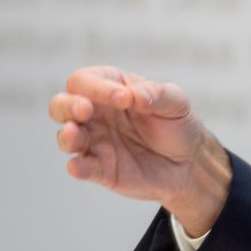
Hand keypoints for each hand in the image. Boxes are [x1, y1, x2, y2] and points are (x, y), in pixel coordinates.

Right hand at [49, 66, 230, 235]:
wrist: (189, 162)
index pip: (86, 81)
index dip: (97, 87)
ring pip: (66, 137)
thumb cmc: (177, 124)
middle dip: (68, 105)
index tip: (124, 98)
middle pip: (61, 105)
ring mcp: (95, 143)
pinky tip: (78, 166)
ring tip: (74, 134)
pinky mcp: (100, 169)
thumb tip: (133, 94)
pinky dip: (77, 167)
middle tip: (85, 109)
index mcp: (110, 90)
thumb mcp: (176, 103)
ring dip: (67, 136)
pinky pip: (82, 168)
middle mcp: (96, 115)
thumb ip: (156, 94)